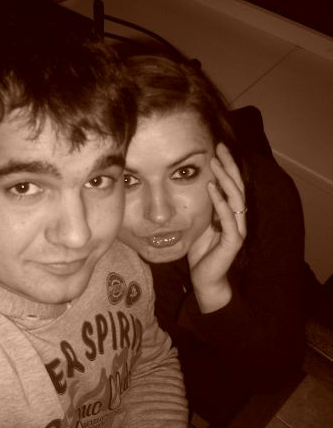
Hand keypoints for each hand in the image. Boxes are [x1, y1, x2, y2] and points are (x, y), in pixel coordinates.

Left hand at [187, 143, 246, 312]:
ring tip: (215, 163)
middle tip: (220, 147)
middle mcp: (238, 218)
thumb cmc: (201, 252)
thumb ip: (201, 207)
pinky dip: (220, 201)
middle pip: (237, 186)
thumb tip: (190, 185)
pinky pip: (228, 218)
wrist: (205, 279)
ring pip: (235, 198)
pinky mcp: (233, 241)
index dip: (226, 166)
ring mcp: (237, 229)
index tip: (216, 148)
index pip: (232, 184)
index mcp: (230, 213)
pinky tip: (211, 188)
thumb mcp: (199, 223)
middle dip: (229, 166)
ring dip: (225, 179)